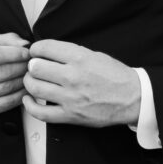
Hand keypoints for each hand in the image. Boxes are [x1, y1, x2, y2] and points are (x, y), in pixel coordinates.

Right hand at [0, 33, 28, 116]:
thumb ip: (3, 40)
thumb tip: (24, 43)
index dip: (15, 53)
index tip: (27, 52)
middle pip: (2, 72)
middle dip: (22, 67)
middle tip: (32, 64)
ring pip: (6, 87)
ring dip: (23, 80)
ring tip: (30, 75)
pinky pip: (6, 103)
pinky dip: (20, 95)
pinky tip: (25, 88)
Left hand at [23, 40, 141, 127]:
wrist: (132, 98)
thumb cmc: (116, 77)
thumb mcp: (94, 55)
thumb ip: (70, 53)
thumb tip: (48, 52)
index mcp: (79, 58)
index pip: (44, 48)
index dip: (36, 49)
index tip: (36, 53)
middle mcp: (73, 76)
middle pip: (35, 67)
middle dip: (32, 65)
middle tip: (35, 67)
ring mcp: (70, 97)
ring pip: (34, 87)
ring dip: (30, 82)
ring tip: (34, 81)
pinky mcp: (70, 115)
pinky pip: (41, 113)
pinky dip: (30, 106)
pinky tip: (30, 100)